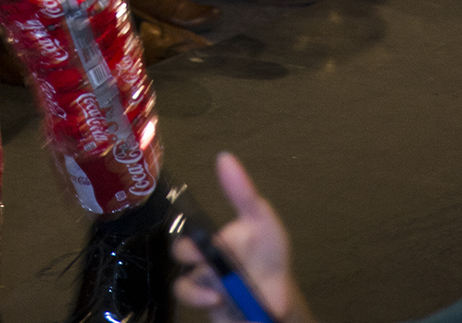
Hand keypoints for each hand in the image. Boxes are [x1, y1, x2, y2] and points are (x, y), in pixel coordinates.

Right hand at [172, 153, 315, 322]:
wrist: (280, 301)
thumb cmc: (270, 257)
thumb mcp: (262, 222)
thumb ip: (243, 193)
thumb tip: (224, 157)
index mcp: (217, 237)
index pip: (193, 225)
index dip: (187, 220)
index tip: (193, 220)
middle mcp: (206, 259)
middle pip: (182, 252)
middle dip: (187, 252)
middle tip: (200, 254)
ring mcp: (206, 284)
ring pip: (181, 282)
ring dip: (194, 287)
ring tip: (217, 287)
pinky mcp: (208, 304)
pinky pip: (192, 300)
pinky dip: (199, 299)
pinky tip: (216, 298)